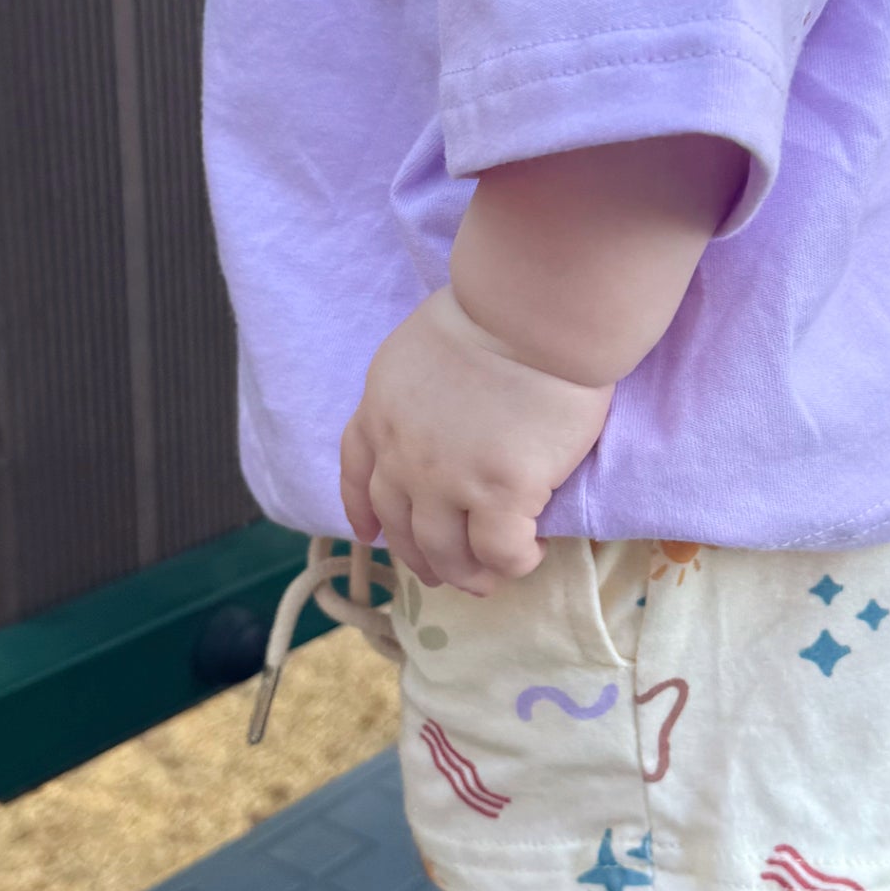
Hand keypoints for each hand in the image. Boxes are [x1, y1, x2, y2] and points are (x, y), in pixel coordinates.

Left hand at [340, 287, 611, 594]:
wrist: (531, 314)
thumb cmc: (495, 312)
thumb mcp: (422, 345)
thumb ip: (419, 389)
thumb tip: (446, 412)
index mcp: (380, 411)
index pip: (357, 471)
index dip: (362, 509)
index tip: (370, 533)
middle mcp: (403, 454)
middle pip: (402, 527)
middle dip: (422, 558)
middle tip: (447, 572)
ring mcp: (448, 480)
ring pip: (445, 554)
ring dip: (466, 574)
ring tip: (489, 578)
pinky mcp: (500, 494)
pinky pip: (500, 553)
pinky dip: (514, 562)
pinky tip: (531, 553)